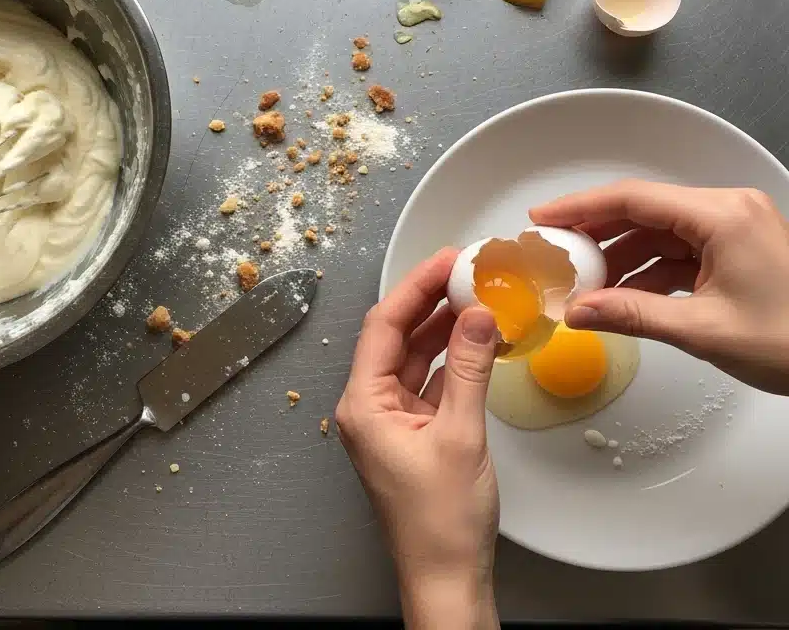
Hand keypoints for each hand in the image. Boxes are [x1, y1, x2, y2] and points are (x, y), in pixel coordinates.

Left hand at [336, 249, 500, 629]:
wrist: (447, 580)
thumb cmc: (442, 523)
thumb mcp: (461, 435)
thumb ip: (470, 369)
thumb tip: (478, 316)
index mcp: (363, 404)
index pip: (384, 325)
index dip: (416, 287)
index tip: (445, 261)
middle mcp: (368, 407)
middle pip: (396, 337)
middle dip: (430, 303)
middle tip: (464, 272)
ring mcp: (389, 420)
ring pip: (413, 358)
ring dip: (444, 330)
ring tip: (475, 297)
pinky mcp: (411, 433)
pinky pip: (428, 382)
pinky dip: (452, 362)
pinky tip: (477, 342)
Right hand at [531, 180, 788, 394]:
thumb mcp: (703, 330)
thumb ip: (632, 315)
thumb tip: (577, 312)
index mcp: (722, 216)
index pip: (634, 199)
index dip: (580, 207)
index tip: (542, 218)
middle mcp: (727, 210)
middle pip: (643, 211)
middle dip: (595, 232)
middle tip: (553, 250)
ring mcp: (733, 229)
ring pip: (658, 232)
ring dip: (620, 256)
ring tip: (582, 283)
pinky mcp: (737, 250)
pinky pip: (679, 251)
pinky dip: (648, 270)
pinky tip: (621, 294)